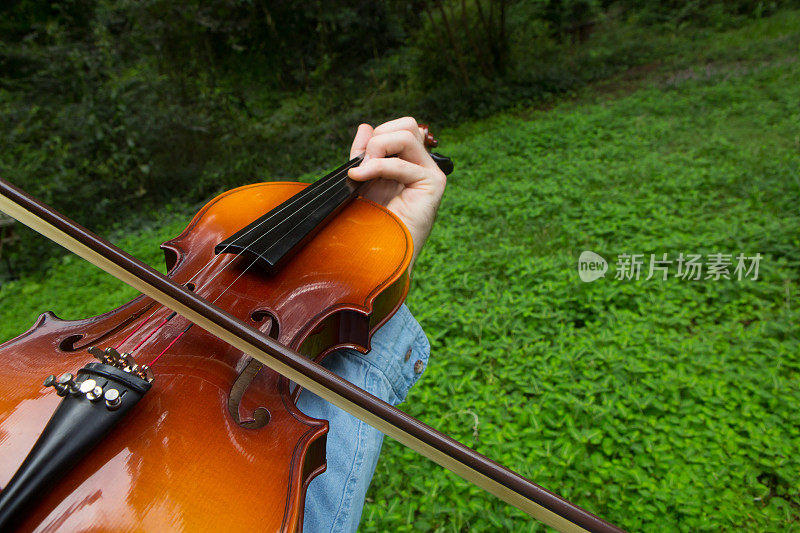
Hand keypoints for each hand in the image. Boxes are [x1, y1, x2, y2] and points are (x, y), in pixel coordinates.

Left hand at [347, 117, 446, 271]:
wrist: (380, 253)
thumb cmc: (372, 222)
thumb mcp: (363, 179)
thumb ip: (364, 154)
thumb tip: (365, 126)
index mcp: (408, 163)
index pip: (399, 129)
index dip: (377, 136)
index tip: (359, 160)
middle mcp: (422, 166)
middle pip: (408, 125)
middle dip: (380, 137)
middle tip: (363, 163)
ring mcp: (430, 174)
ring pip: (408, 134)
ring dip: (379, 148)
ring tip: (364, 171)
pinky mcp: (433, 185)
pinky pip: (404, 164)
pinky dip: (379, 167)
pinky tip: (362, 178)